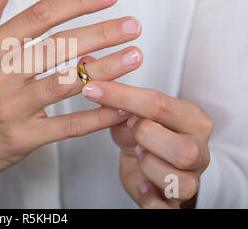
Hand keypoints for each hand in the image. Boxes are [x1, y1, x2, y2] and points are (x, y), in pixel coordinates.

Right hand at [0, 0, 142, 207]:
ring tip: (134, 56)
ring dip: (106, 70)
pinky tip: (120, 107)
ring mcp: (11, 108)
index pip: (39, 15)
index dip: (77, 2)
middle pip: (58, 46)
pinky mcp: (21, 138)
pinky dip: (97, 116)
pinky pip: (67, 125)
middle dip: (101, 33)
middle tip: (133, 26)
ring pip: (66, 83)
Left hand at [82, 81, 212, 207]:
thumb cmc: (147, 136)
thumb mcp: (131, 115)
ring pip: (173, 176)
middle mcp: (199, 148)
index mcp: (192, 119)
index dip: (122, 97)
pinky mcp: (178, 201)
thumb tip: (97, 85)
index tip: (93, 90)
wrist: (153, 168)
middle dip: (144, 137)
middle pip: (179, 147)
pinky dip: (149, 197)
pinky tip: (142, 184)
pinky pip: (163, 206)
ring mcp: (193, 178)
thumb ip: (120, 104)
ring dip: (146, 165)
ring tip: (140, 156)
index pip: (160, 104)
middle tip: (134, 132)